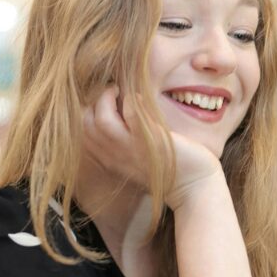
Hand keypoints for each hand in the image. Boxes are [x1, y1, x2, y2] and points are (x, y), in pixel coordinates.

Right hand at [81, 85, 221, 208]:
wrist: (194, 187)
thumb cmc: (169, 167)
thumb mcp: (137, 156)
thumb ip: (124, 139)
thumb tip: (120, 107)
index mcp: (110, 159)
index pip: (82, 131)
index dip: (87, 110)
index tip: (104, 100)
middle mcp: (115, 156)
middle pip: (85, 124)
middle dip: (94, 100)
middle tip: (112, 91)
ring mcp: (132, 149)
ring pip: (102, 119)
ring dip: (108, 97)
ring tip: (120, 90)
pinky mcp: (151, 142)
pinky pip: (132, 113)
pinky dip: (133, 99)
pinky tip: (141, 97)